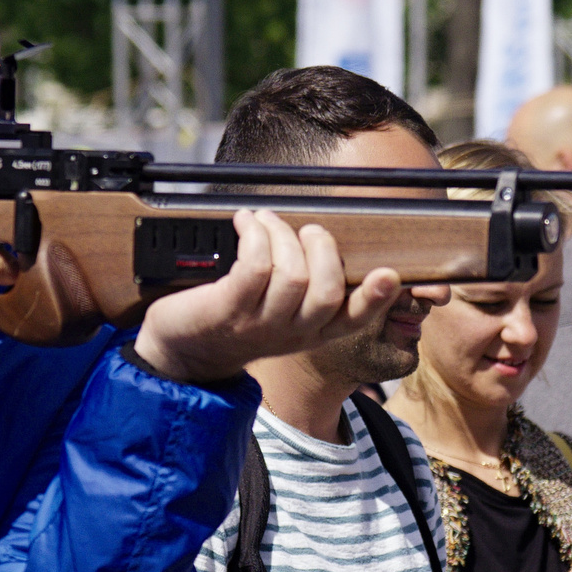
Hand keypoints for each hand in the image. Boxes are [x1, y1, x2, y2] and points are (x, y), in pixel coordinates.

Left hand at [131, 211, 399, 385]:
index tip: (388, 275)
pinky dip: (255, 235)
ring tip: (265, 221)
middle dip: (322, 248)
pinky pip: (255, 267)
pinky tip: (246, 223)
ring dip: (281, 234)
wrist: (183, 351)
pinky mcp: (229, 310)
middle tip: (306, 229)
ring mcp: (260, 324)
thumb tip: (322, 238)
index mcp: (310, 332)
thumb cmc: (232, 319)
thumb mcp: (277, 312)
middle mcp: (290, 332)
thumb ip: (306, 284)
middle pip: (327, 291)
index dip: (376, 299)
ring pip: (292, 275)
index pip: (353, 319)